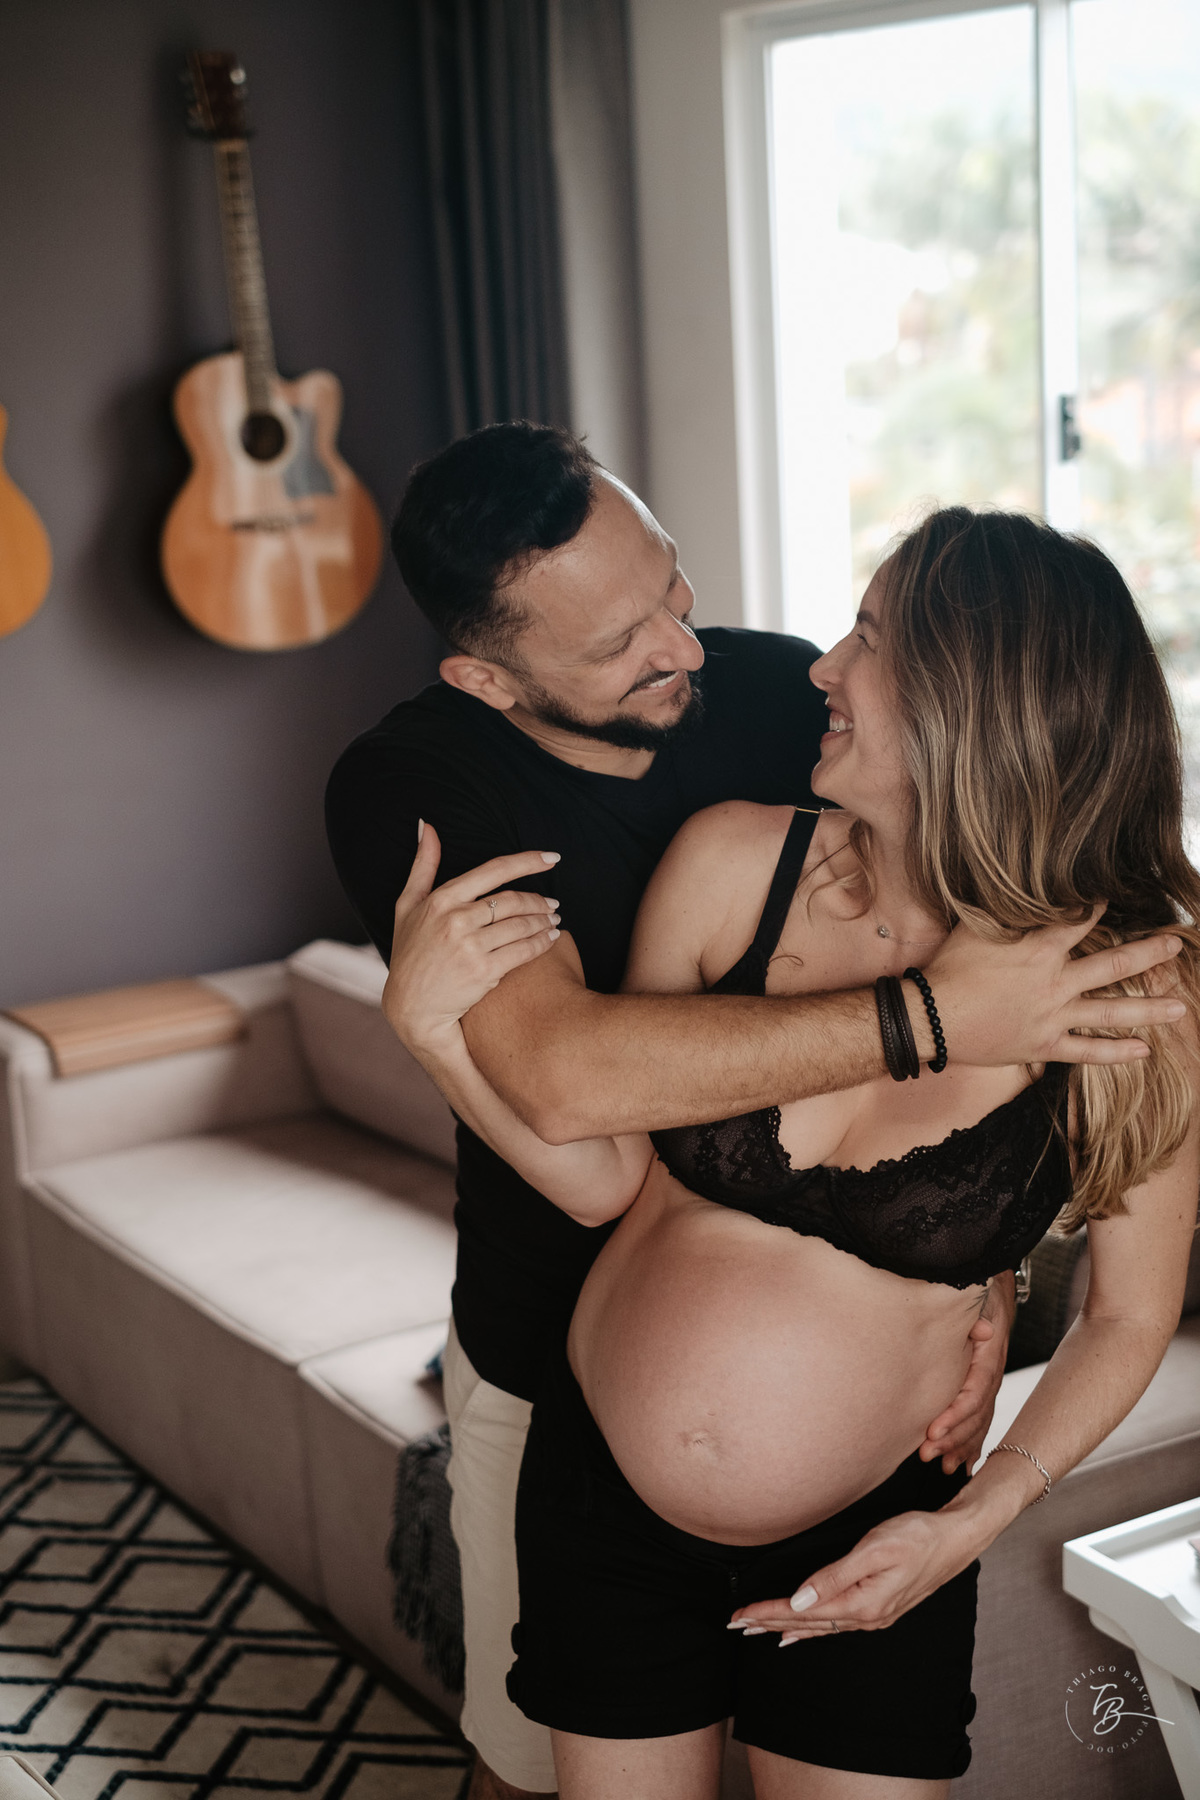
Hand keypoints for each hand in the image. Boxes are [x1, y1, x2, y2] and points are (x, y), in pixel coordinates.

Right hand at [382, 823, 561, 1049]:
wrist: (411, 1007)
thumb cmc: (410, 954)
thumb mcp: (406, 906)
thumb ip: (422, 866)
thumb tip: (429, 826)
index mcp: (441, 899)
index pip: (494, 871)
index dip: (528, 862)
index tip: (552, 858)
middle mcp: (455, 919)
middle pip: (513, 900)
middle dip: (539, 901)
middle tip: (554, 903)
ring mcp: (470, 946)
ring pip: (521, 925)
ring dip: (545, 921)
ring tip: (555, 920)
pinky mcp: (483, 971)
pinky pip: (523, 951)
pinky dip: (542, 943)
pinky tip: (551, 939)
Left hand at [728, 1508, 979, 1644]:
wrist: (957, 1538)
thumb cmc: (918, 1535)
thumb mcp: (874, 1549)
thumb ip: (835, 1576)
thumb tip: (799, 1600)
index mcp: (861, 1604)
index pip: (801, 1613)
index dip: (767, 1613)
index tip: (738, 1617)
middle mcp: (866, 1616)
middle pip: (806, 1624)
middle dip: (768, 1623)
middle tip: (735, 1625)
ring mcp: (874, 1614)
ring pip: (819, 1625)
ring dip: (786, 1626)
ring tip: (758, 1630)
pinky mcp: (879, 1606)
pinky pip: (835, 1623)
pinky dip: (811, 1627)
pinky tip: (801, 1630)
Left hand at [917, 1273, 1014, 1473]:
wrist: (993, 1288)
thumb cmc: (980, 1292)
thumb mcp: (979, 1298)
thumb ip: (977, 1315)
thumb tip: (983, 1330)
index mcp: (989, 1357)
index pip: (974, 1394)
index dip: (955, 1415)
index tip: (932, 1431)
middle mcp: (992, 1375)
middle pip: (975, 1416)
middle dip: (952, 1439)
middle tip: (926, 1455)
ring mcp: (989, 1383)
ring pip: (979, 1422)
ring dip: (960, 1445)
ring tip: (941, 1466)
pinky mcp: (983, 1387)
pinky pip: (980, 1420)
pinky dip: (971, 1443)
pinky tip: (962, 1464)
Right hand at [921, 908, 1184, 1066]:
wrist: (932, 1018)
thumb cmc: (948, 970)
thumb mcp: (975, 927)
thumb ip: (1006, 912)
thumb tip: (1023, 890)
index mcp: (1039, 948)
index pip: (1082, 919)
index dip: (1100, 905)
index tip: (1116, 897)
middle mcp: (1055, 981)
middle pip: (1114, 964)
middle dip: (1150, 953)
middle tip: (1177, 944)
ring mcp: (1054, 1015)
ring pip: (1111, 1010)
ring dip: (1149, 1008)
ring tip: (1180, 1006)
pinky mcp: (1045, 1045)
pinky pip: (1087, 1051)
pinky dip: (1116, 1052)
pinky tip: (1143, 1051)